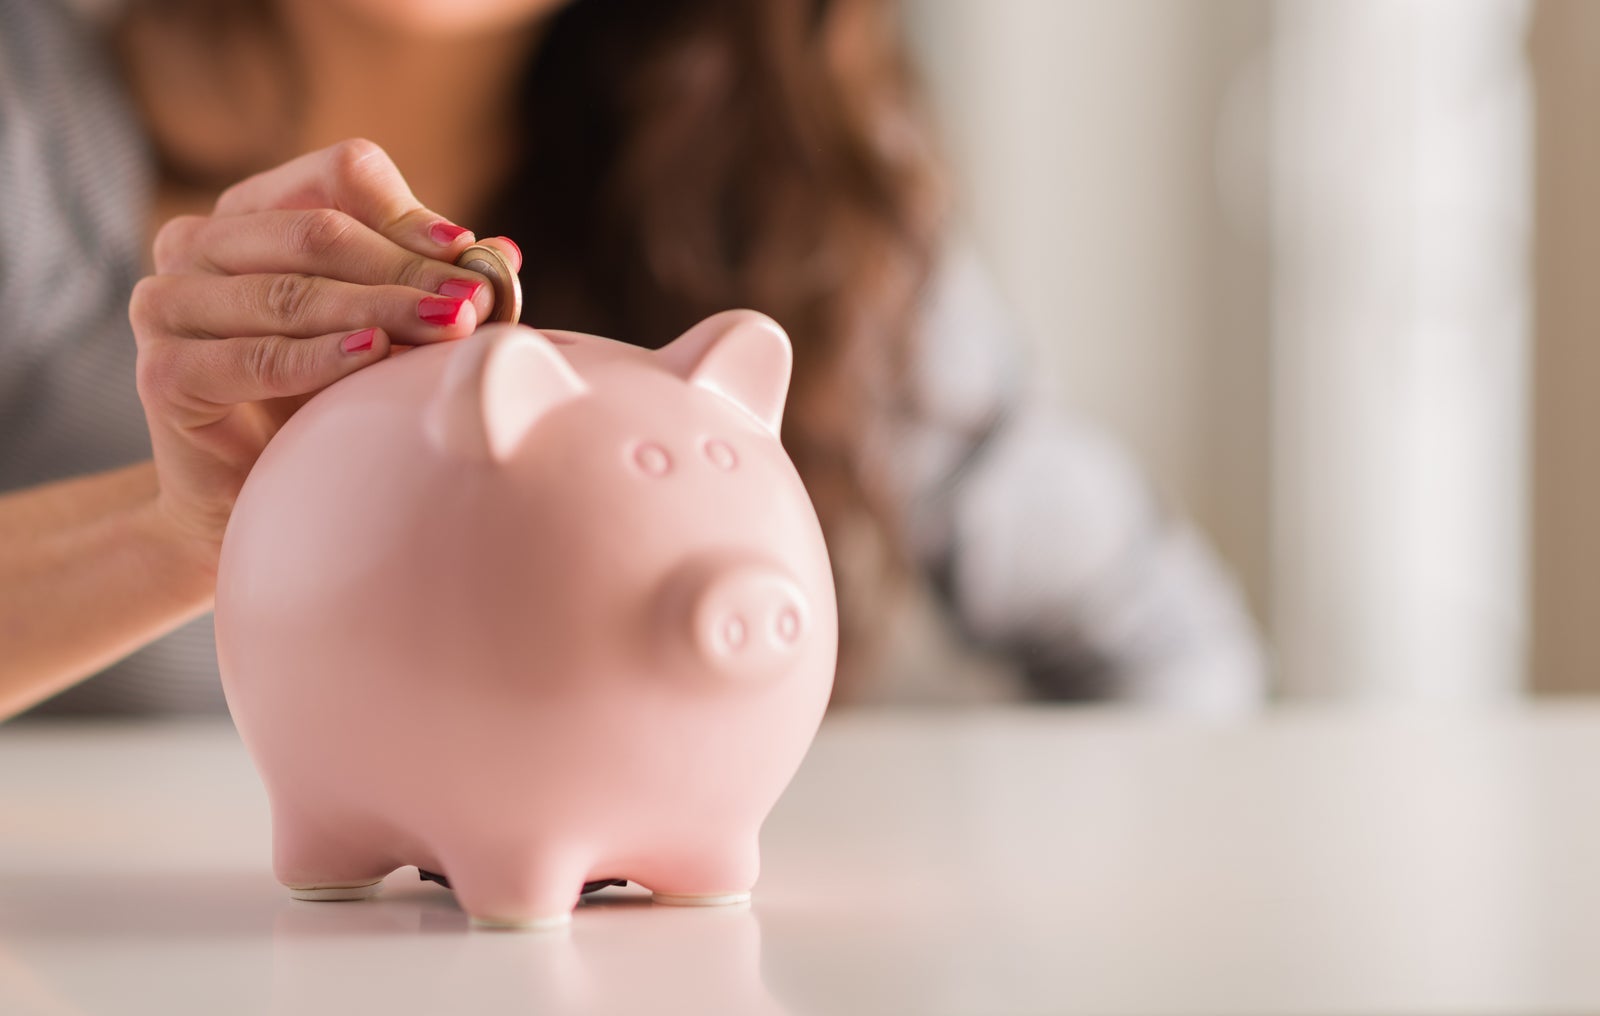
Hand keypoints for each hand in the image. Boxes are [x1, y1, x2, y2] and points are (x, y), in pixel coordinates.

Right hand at [130, 138, 522, 575]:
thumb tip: (504, 252)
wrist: (247, 494)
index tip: (468, 258)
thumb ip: (427, 286)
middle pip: (320, 231)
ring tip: (448, 328)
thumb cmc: (319, 401)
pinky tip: (372, 356)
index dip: (408, 214)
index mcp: (252, 211)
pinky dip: (320, 357)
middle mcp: (199, 243)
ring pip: (291, 291)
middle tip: (475, 304)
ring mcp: (167, 302)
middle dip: (408, 269)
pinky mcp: (163, 371)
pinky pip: (256, 358)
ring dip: (379, 309)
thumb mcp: (380, 331)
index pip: (337, 177)